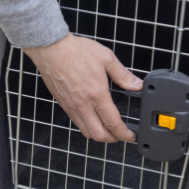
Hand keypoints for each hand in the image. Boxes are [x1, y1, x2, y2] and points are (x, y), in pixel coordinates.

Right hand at [23, 33, 142, 143]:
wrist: (51, 49)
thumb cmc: (75, 51)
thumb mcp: (106, 58)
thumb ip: (123, 74)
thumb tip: (136, 85)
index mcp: (97, 94)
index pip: (113, 123)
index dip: (125, 134)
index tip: (131, 135)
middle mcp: (83, 104)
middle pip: (99, 135)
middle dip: (112, 139)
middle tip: (121, 134)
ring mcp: (71, 106)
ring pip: (86, 132)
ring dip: (99, 135)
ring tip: (108, 128)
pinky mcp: (64, 104)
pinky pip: (77, 123)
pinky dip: (87, 126)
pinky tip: (93, 118)